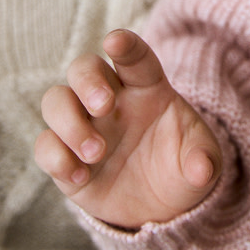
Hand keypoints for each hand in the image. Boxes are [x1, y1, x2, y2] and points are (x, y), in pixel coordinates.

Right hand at [35, 29, 221, 228]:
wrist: (160, 207)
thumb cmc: (180, 167)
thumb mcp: (201, 162)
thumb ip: (203, 160)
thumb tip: (201, 170)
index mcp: (146, 87)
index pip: (134, 57)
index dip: (124, 45)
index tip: (115, 42)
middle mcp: (111, 99)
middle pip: (84, 67)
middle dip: (88, 81)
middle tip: (103, 106)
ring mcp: (85, 125)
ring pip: (57, 99)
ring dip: (69, 122)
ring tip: (96, 153)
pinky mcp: (66, 156)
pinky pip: (45, 144)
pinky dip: (56, 157)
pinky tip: (80, 177)